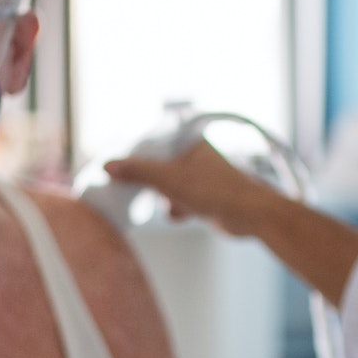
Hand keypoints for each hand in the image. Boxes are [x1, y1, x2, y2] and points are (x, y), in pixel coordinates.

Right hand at [104, 137, 277, 236]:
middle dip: (149, 182)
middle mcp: (196, 157)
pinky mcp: (205, 199)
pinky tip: (183, 214)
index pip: (153, 143)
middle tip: (128, 187)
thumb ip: (138, 171)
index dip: (135, 155)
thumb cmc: (215, 190)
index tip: (116, 166)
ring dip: (165, 198)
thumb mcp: (169, 179)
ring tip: (170, 203)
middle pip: (159, 167)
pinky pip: (180, 203)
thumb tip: (107, 166)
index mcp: (190, 142)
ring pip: (168, 188)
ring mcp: (201, 179)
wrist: (249, 215)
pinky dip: (178, 210)